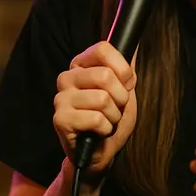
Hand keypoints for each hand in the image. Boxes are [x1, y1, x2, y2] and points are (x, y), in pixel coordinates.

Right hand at [52, 41, 136, 184]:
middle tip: (114, 108)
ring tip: (106, 120)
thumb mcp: (124, 89)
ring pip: (102, 99)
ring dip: (113, 115)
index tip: (125, 84)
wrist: (101, 151)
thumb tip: (134, 44)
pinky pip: (96, 119)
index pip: (103, 49)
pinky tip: (97, 132)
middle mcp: (67, 77)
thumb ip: (126, 67)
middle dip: (120, 98)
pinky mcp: (61, 119)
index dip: (122, 69)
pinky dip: (106, 129)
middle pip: (105, 76)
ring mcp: (61, 98)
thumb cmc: (111, 118)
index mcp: (80, 65)